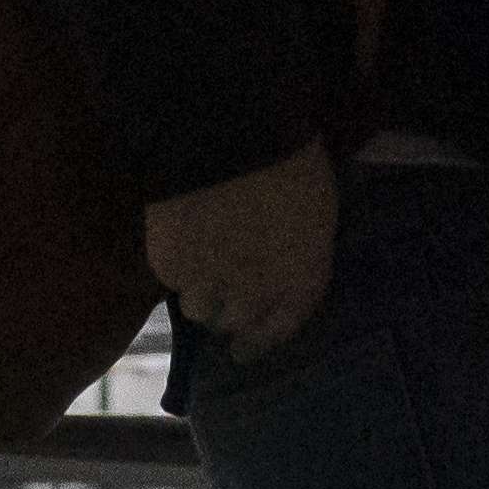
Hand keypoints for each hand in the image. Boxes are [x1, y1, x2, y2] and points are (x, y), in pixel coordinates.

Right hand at [147, 142, 337, 351]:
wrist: (230, 137)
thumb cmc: (290, 159)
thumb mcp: (317, 205)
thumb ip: (303, 246)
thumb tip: (287, 259)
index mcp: (301, 277)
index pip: (284, 323)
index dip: (264, 339)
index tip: (244, 350)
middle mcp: (258, 294)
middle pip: (237, 322)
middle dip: (232, 315)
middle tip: (221, 301)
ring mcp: (211, 284)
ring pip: (200, 310)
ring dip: (201, 295)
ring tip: (197, 269)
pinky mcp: (171, 266)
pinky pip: (171, 278)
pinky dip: (175, 265)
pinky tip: (178, 240)